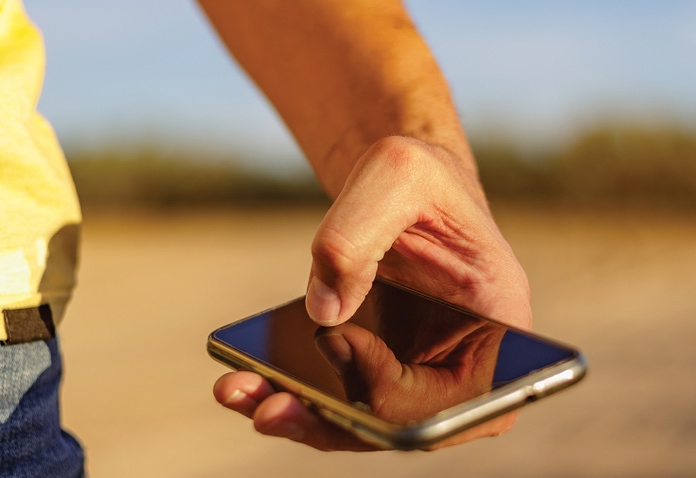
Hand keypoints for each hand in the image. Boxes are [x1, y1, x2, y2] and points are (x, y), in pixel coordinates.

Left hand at [215, 137, 531, 449]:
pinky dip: (293, 398)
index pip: (463, 400)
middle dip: (335, 422)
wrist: (400, 185)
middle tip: (269, 407)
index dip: (402, 398)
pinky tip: (242, 383)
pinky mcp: (379, 369)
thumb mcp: (393, 175)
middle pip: (405, 426)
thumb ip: (356, 235)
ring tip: (239, 394)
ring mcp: (420, 371)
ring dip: (301, 418)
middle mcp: (464, 361)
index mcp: (496, 321)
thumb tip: (323, 313)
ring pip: (363, 423)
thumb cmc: (415, 175)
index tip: (344, 348)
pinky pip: (339, 401)